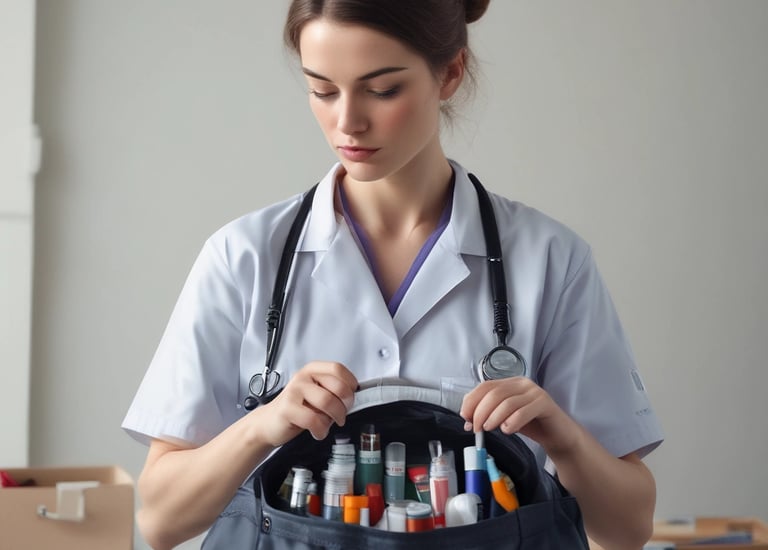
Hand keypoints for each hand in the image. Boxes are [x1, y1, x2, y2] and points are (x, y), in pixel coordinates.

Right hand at [258, 361, 357, 445]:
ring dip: (334, 418)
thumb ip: (332, 391)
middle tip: (341, 414)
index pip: (338, 369)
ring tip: (328, 424)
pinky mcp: (287, 408)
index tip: (350, 397)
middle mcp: (303, 377)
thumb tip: (354, 397)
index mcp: (312, 370)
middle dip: (345, 405)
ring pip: (328, 402)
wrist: (268, 423)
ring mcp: (294, 391)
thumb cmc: (296, 409)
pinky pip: (314, 420)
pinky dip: (321, 430)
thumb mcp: (316, 394)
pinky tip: (318, 431)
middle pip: (338, 387)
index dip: (350, 384)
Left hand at [460, 377, 581, 456]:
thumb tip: (468, 421)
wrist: (557, 434)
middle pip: (494, 394)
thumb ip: (488, 415)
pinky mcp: (544, 403)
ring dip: (493, 418)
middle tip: (476, 428)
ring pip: (507, 402)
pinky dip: (512, 422)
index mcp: (510, 383)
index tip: (465, 417)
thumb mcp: (505, 418)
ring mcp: (534, 392)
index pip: (485, 386)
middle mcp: (522, 383)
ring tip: (489, 429)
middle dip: (480, 412)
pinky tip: (507, 430)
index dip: (472, 401)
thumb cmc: (530, 424)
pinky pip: (523, 411)